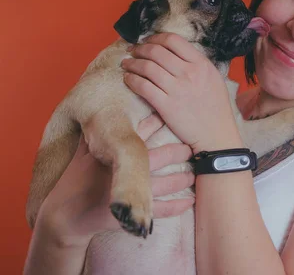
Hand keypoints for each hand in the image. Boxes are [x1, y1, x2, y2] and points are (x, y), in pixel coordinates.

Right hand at [37, 114, 195, 246]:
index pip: (140, 134)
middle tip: (191, 147)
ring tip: (194, 173)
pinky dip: (178, 206)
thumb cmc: (75, 181)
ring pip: (166, 183)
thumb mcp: (83, 154)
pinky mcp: (133, 214)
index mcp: (114, 155)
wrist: (65, 216)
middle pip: (160, 157)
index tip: (173, 115)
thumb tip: (99, 111)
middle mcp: (125, 172)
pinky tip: (190, 201)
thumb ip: (94, 134)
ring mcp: (131, 194)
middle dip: (179, 151)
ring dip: (182, 178)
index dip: (158, 123)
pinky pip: (162, 211)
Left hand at [121, 33, 242, 152]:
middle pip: (156, 51)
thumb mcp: (213, 78)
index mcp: (201, 64)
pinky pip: (143, 87)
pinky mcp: (166, 105)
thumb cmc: (216, 107)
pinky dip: (132, 80)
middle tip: (133, 51)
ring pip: (147, 67)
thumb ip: (196, 64)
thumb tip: (174, 53)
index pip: (173, 40)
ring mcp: (177, 89)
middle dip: (140, 49)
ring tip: (126, 64)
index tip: (147, 42)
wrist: (216, 133)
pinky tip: (128, 79)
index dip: (155, 38)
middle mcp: (189, 73)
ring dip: (132, 63)